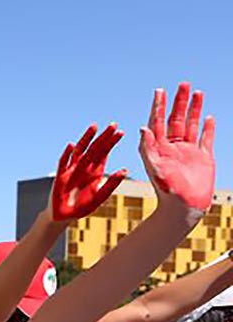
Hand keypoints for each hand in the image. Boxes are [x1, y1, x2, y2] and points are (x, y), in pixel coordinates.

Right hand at [52, 123, 126, 220]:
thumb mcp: (99, 197)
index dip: (111, 143)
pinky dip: (67, 154)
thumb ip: (111, 184)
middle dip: (103, 137)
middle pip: (95, 149)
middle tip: (113, 125)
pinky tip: (71, 146)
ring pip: (80, 151)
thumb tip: (125, 170)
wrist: (63, 217)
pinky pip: (63, 163)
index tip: (120, 132)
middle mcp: (84, 168)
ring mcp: (71, 170)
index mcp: (95, 172)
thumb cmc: (81, 208)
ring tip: (94, 127)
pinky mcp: (60, 176)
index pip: (104, 153)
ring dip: (86, 139)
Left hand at [140, 82, 215, 211]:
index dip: (158, 106)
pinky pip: (205, 139)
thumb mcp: (154, 168)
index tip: (159, 91)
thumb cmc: (166, 191)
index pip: (158, 122)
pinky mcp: (203, 158)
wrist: (183, 208)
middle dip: (179, 102)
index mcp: (159, 148)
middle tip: (183, 84)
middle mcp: (173, 147)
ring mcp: (189, 152)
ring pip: (192, 125)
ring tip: (197, 92)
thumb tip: (142, 127)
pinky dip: (208, 128)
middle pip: (176, 119)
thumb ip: (148, 148)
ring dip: (194, 109)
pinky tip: (209, 116)